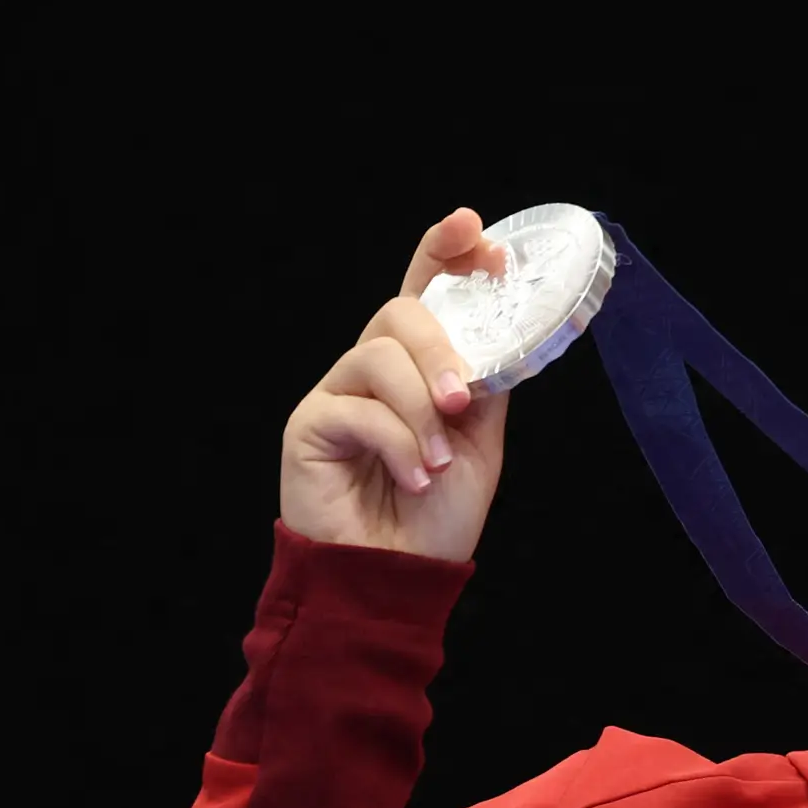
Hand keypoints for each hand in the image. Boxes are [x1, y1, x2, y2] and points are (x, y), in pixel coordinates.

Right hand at [277, 208, 513, 561]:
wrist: (399, 578)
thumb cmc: (435, 516)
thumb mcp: (479, 440)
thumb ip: (483, 381)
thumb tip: (500, 334)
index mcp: (416, 364)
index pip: (422, 289)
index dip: (443, 251)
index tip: (472, 229)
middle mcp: (371, 368)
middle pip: (398, 312)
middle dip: (439, 348)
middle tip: (462, 400)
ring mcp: (336, 393)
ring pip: (379, 355)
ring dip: (421, 409)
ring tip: (438, 460)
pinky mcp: (308, 425)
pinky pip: (357, 408)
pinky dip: (397, 444)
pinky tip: (412, 477)